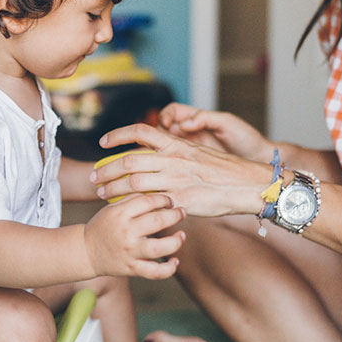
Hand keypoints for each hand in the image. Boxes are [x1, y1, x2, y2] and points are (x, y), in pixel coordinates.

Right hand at [84, 193, 185, 279]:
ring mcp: (129, 252)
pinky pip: (155, 272)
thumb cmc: (103, 226)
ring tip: (181, 236)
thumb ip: (133, 199)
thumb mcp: (112, 208)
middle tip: (181, 213)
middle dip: (175, 215)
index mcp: (121, 214)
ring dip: (176, 241)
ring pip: (159, 248)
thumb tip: (157, 192)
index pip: (148, 201)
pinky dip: (169, 268)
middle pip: (157, 221)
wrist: (85, 251)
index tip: (170, 201)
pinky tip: (175, 261)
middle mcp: (126, 232)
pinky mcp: (132, 268)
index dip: (164, 199)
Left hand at [92, 124, 271, 217]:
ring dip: (113, 188)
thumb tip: (156, 154)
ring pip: (133, 181)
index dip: (117, 135)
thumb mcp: (197, 153)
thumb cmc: (224, 171)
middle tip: (94, 177)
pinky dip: (133, 205)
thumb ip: (175, 153)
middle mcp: (173, 159)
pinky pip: (150, 202)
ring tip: (102, 194)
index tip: (102, 143)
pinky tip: (124, 209)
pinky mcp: (180, 200)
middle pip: (128, 160)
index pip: (140, 132)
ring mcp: (176, 179)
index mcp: (176, 144)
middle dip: (107, 169)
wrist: (247, 184)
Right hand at [159, 103, 272, 160]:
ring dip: (162, 150)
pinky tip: (171, 168)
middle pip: (164, 129)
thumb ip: (205, 118)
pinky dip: (170, 163)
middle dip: (158, 134)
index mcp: (197, 119)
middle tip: (162, 143)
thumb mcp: (227, 123)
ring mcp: (191, 149)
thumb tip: (184, 123)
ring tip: (164, 157)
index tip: (167, 124)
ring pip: (166, 147)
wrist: (259, 160)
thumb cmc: (246, 138)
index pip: (172, 112)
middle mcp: (191, 133)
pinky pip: (176, 162)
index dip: (165, 116)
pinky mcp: (193, 165)